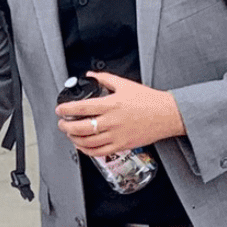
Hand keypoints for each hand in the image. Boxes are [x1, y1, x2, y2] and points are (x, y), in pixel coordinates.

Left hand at [55, 72, 183, 157]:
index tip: (60, 110)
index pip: (82, 108)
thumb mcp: (125, 84)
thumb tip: (91, 75)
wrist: (167, 115)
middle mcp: (112, 121)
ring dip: (74, 139)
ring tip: (70, 134)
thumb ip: (105, 78)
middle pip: (81, 128)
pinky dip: (87, 150)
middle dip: (66, 126)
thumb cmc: (149, 100)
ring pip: (88, 142)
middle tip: (61, 123)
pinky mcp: (122, 146)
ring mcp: (117, 135)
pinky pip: (99, 152)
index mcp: (111, 104)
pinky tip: (82, 146)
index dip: (66, 109)